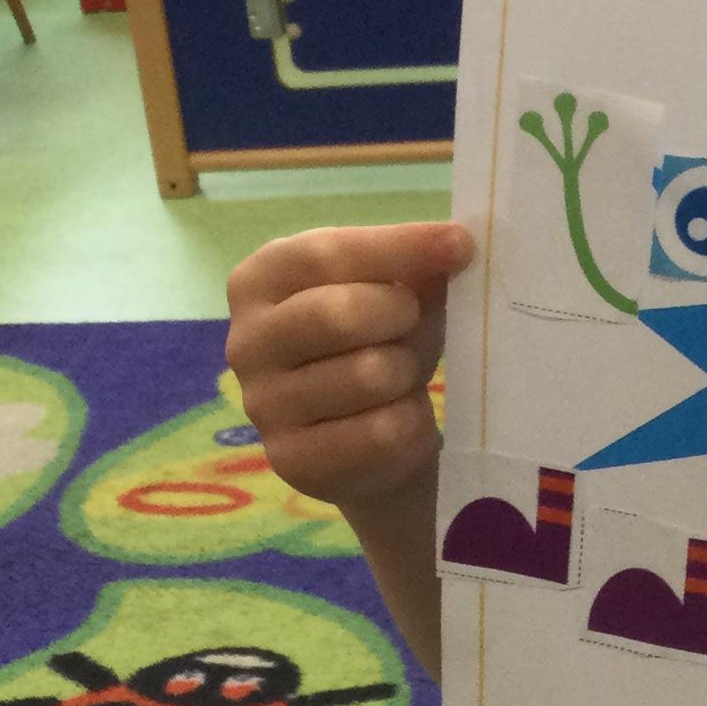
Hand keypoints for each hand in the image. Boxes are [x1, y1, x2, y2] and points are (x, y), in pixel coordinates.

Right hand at [225, 222, 472, 516]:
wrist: (368, 443)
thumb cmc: (377, 345)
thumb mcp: (395, 293)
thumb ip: (415, 266)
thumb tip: (454, 245)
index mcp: (260, 281)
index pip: (323, 254)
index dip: (396, 247)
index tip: (460, 245)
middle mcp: (246, 341)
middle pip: (338, 314)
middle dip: (399, 315)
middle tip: (413, 324)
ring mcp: (263, 405)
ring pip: (368, 375)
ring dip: (407, 372)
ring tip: (402, 376)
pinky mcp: (292, 460)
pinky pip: (379, 432)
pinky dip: (411, 421)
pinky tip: (402, 417)